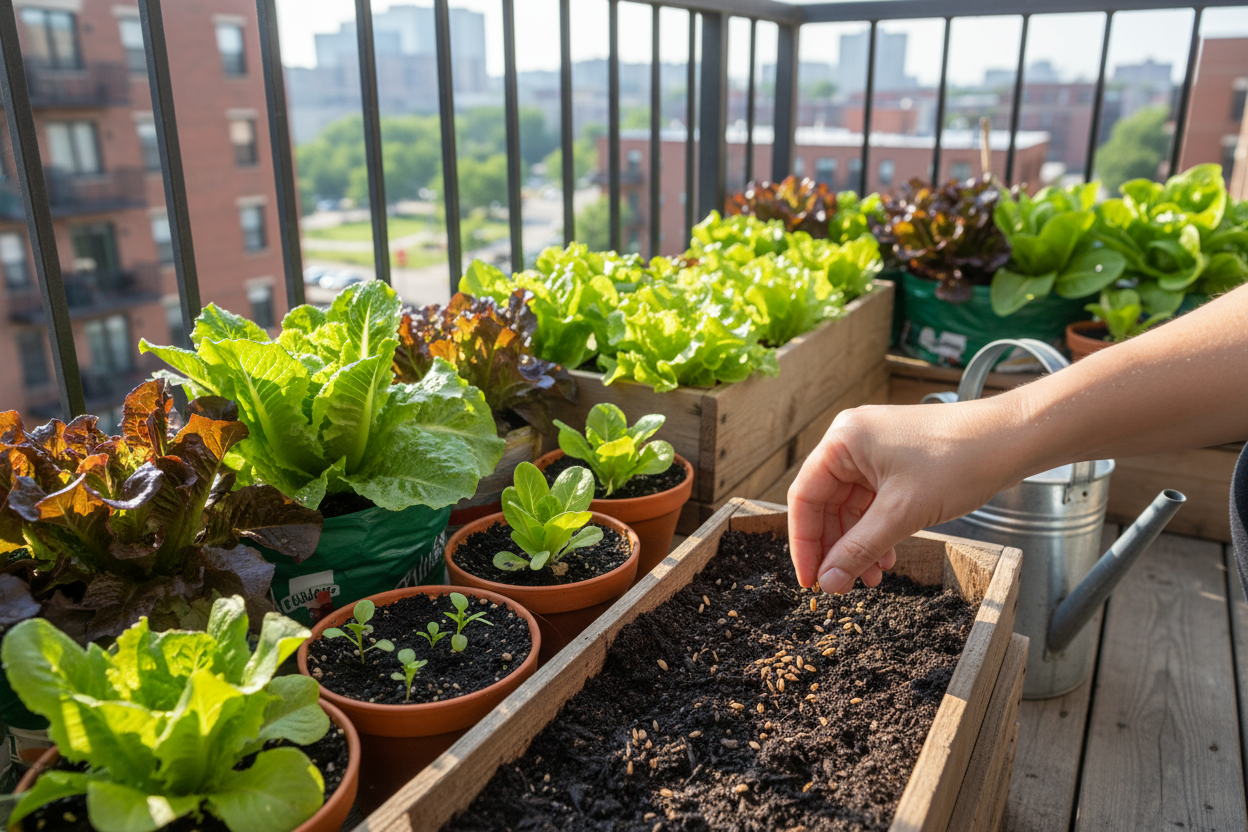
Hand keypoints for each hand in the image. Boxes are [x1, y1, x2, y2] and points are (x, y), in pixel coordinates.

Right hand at [787, 400, 1025, 593]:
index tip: (810, 580)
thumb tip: (828, 582)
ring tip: (872, 577)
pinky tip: (889, 556)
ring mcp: (875, 450)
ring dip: (859, 543)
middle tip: (841, 585)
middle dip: (837, 547)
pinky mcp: (896, 461)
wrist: (1011, 440)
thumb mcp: (902, 514)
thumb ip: (860, 549)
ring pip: (851, 506)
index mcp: (842, 441)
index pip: (805, 497)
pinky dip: (878, 530)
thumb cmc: (958, 462)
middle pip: (826, 503)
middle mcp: (852, 441)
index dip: (805, 543)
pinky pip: (874, 501)